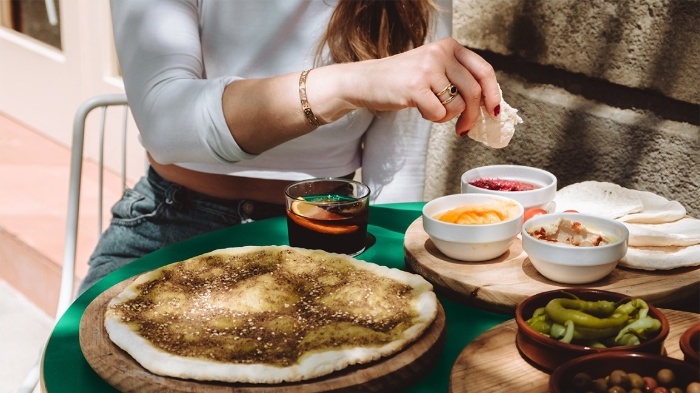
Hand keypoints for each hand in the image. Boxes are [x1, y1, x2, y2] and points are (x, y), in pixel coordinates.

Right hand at [331, 37, 501, 134]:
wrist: (366, 80)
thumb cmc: (402, 79)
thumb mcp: (433, 68)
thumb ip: (458, 78)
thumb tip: (487, 105)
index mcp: (449, 46)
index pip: (484, 71)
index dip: (493, 94)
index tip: (493, 111)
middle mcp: (440, 53)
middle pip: (474, 91)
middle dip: (472, 115)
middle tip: (464, 128)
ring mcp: (427, 69)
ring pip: (458, 104)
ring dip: (448, 116)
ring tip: (432, 110)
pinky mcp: (415, 87)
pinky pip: (439, 113)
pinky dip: (433, 118)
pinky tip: (421, 110)